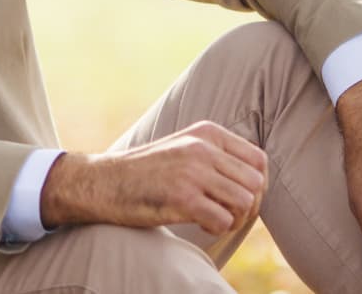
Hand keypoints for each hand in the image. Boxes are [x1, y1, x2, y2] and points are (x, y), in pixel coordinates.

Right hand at [40, 121, 266, 236]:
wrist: (103, 182)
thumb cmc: (146, 171)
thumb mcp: (183, 147)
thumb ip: (217, 155)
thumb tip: (258, 183)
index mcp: (206, 133)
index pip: (259, 160)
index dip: (257, 185)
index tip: (238, 197)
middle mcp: (202, 149)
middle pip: (255, 184)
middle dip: (249, 205)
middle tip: (228, 213)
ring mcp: (192, 172)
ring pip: (245, 203)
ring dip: (233, 218)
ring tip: (212, 218)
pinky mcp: (182, 198)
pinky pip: (224, 220)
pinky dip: (216, 228)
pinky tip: (199, 224)